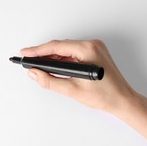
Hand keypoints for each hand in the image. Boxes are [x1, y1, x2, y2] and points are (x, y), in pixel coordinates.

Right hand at [21, 39, 136, 112]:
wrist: (122, 100)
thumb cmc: (105, 95)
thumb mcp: (72, 90)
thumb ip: (50, 81)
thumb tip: (34, 73)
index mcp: (88, 49)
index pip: (56, 47)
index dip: (38, 50)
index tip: (25, 53)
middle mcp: (92, 45)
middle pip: (60, 47)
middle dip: (43, 54)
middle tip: (28, 60)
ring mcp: (93, 49)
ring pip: (65, 50)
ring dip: (51, 57)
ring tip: (37, 64)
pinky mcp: (94, 54)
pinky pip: (72, 54)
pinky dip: (61, 60)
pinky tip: (52, 66)